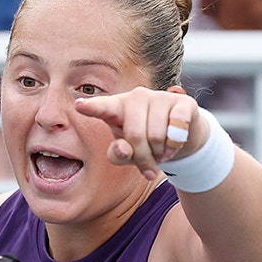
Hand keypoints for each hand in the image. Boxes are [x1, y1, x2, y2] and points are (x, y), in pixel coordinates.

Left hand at [73, 86, 208, 180]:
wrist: (180, 136)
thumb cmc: (146, 143)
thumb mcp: (127, 153)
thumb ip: (118, 155)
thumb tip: (124, 149)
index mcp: (117, 108)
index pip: (102, 107)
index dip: (91, 107)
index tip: (79, 105)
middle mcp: (136, 97)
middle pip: (134, 135)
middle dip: (143, 158)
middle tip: (149, 165)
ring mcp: (159, 96)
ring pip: (156, 135)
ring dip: (160, 153)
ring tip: (161, 152)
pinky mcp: (182, 102)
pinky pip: (176, 129)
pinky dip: (175, 145)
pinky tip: (175, 143)